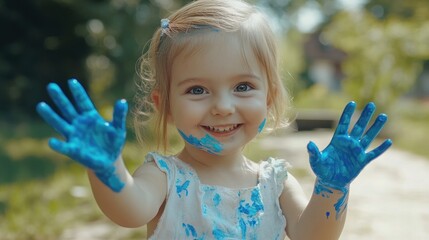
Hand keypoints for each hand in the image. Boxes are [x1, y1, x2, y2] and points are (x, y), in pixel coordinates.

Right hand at [36, 79, 127, 191]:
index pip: (83, 102)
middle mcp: (79, 124)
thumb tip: (122, 101)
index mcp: (91, 117)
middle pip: (68, 109)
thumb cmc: (113, 142)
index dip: (78, 92)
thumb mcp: (118, 128)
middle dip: (60, 98)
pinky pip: (64, 146)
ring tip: (41, 105)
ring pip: (60, 124)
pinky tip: (51, 141)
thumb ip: (119, 115)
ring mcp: (75, 136)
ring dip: (51, 115)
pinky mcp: (73, 150)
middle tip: (51, 86)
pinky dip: (58, 145)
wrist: (109, 160)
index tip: (72, 81)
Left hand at [307, 101, 391, 215]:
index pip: (343, 124)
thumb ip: (314, 152)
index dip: (347, 114)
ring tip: (383, 116)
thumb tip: (309, 143)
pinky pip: (373, 153)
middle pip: (359, 126)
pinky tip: (389, 141)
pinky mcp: (362, 161)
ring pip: (368, 137)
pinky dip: (381, 148)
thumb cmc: (322, 170)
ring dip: (376, 127)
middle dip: (365, 116)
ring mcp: (357, 151)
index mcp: (337, 140)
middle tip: (371, 104)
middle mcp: (349, 143)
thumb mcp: (316, 161)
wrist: (331, 182)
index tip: (351, 103)